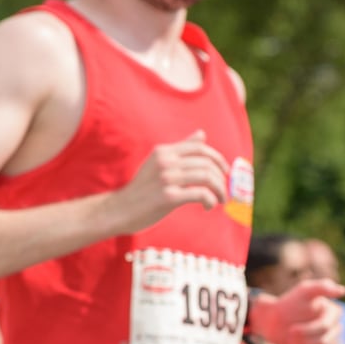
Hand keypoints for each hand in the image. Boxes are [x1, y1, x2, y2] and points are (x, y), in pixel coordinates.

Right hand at [111, 131, 229, 232]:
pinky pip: (201, 194)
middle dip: (222, 178)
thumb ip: (181, 149)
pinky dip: (211, 200)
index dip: (218, 159)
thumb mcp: (159, 163)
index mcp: (164, 151)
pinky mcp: (168, 197)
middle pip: (207, 164)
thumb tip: (202, 133)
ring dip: (220, 190)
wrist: (119, 210)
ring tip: (220, 200)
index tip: (225, 172)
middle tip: (224, 191)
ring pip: (207, 177)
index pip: (200, 147)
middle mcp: (165, 161)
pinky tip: (209, 206)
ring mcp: (166, 178)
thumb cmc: (142, 189)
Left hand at [256, 278, 344, 343]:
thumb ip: (323, 287)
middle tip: (290, 332)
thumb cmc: (290, 303)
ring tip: (291, 339)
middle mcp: (334, 327)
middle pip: (323, 341)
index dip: (308, 330)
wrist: (274, 320)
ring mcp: (327, 341)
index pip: (325, 327)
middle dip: (302, 338)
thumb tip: (343, 291)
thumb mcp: (304, 290)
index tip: (292, 329)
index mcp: (334, 313)